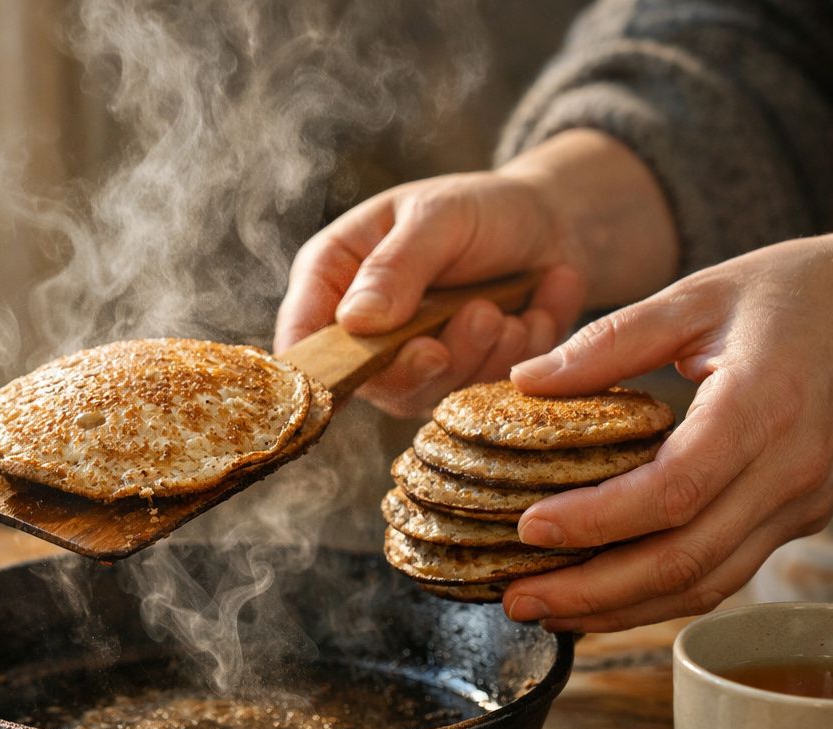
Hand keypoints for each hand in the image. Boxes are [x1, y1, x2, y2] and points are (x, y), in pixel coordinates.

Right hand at [275, 130, 675, 416]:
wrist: (553, 225)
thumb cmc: (482, 208)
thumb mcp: (438, 216)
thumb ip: (396, 266)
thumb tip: (355, 322)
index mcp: (333, 275)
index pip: (300, 336)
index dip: (319, 365)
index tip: (370, 363)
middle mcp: (360, 330)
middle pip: (366, 381)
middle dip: (426, 359)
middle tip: (481, 315)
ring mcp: (405, 362)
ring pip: (424, 392)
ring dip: (478, 354)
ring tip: (506, 306)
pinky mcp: (453, 382)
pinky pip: (477, 393)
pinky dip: (515, 356)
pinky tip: (533, 312)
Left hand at [503, 235, 832, 631]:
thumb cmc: (790, 293)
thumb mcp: (699, 295)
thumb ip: (611, 340)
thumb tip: (524, 379)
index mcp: (763, 407)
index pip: (674, 490)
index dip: (597, 521)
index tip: (529, 528)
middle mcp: (791, 470)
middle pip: (686, 558)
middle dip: (593, 591)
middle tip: (516, 598)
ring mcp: (802, 502)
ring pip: (707, 582)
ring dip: (620, 608)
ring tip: (545, 609)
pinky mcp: (798, 517)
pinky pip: (724, 571)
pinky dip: (657, 594)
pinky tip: (600, 596)